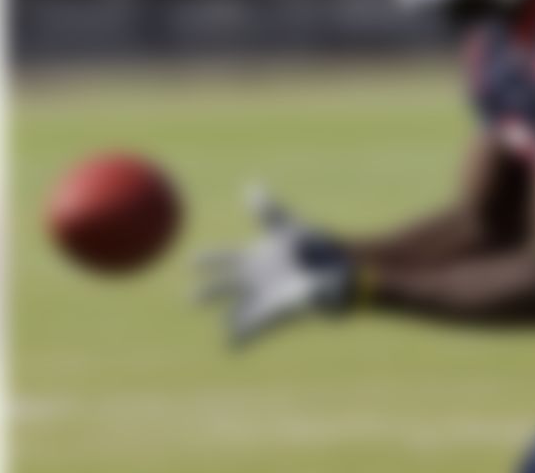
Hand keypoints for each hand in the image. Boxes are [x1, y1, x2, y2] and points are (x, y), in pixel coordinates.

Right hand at [195, 184, 354, 348]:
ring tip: (223, 336)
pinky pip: (258, 326)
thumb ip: (268, 211)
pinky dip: (246, 335)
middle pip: (227, 287)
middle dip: (209, 292)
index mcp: (257, 258)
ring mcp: (268, 297)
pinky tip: (233, 347)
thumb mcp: (288, 227)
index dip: (208, 260)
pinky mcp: (281, 312)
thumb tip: (251, 187)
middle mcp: (258, 280)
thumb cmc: (318, 247)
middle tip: (191, 298)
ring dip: (232, 322)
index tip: (191, 262)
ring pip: (242, 312)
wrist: (342, 266)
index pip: (225, 258)